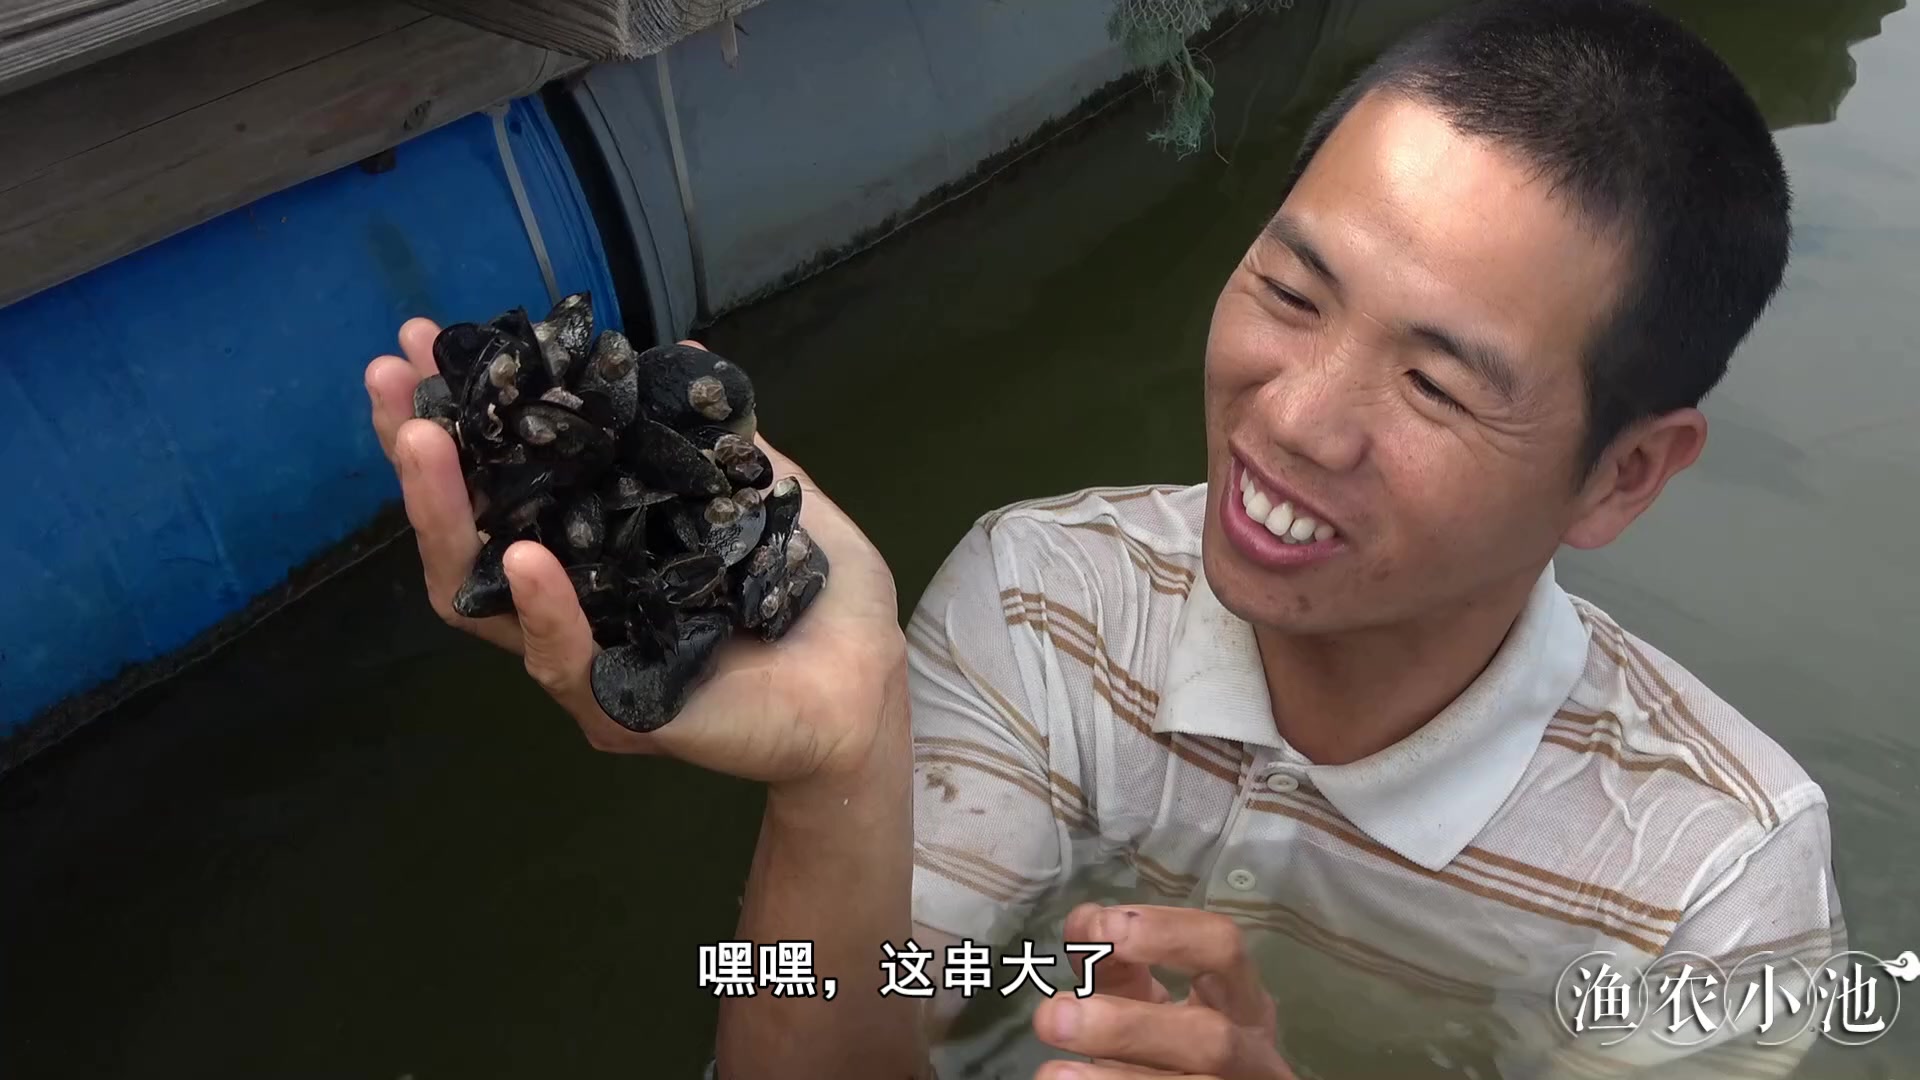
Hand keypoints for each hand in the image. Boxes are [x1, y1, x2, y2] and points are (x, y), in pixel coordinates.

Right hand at [365, 318, 907, 784]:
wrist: (870, 690)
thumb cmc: (818, 603)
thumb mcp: (768, 497)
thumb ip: (717, 439)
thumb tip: (682, 349)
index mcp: (595, 552)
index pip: (506, 482)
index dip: (461, 416)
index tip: (422, 343)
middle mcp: (573, 607)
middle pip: (464, 537)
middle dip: (419, 457)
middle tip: (390, 383)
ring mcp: (587, 663)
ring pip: (483, 599)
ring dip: (447, 517)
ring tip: (425, 443)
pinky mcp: (622, 711)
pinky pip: (563, 663)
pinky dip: (543, 609)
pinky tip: (520, 558)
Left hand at [1033, 905, 1295, 1079]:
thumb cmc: (1168, 1043)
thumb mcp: (1144, 999)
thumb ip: (1114, 963)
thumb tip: (1084, 927)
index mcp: (1240, 999)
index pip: (1223, 948)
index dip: (1168, 934)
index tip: (1104, 928)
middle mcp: (1253, 1051)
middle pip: (1210, 1038)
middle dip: (1129, 1027)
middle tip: (1053, 1016)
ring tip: (1053, 1074)